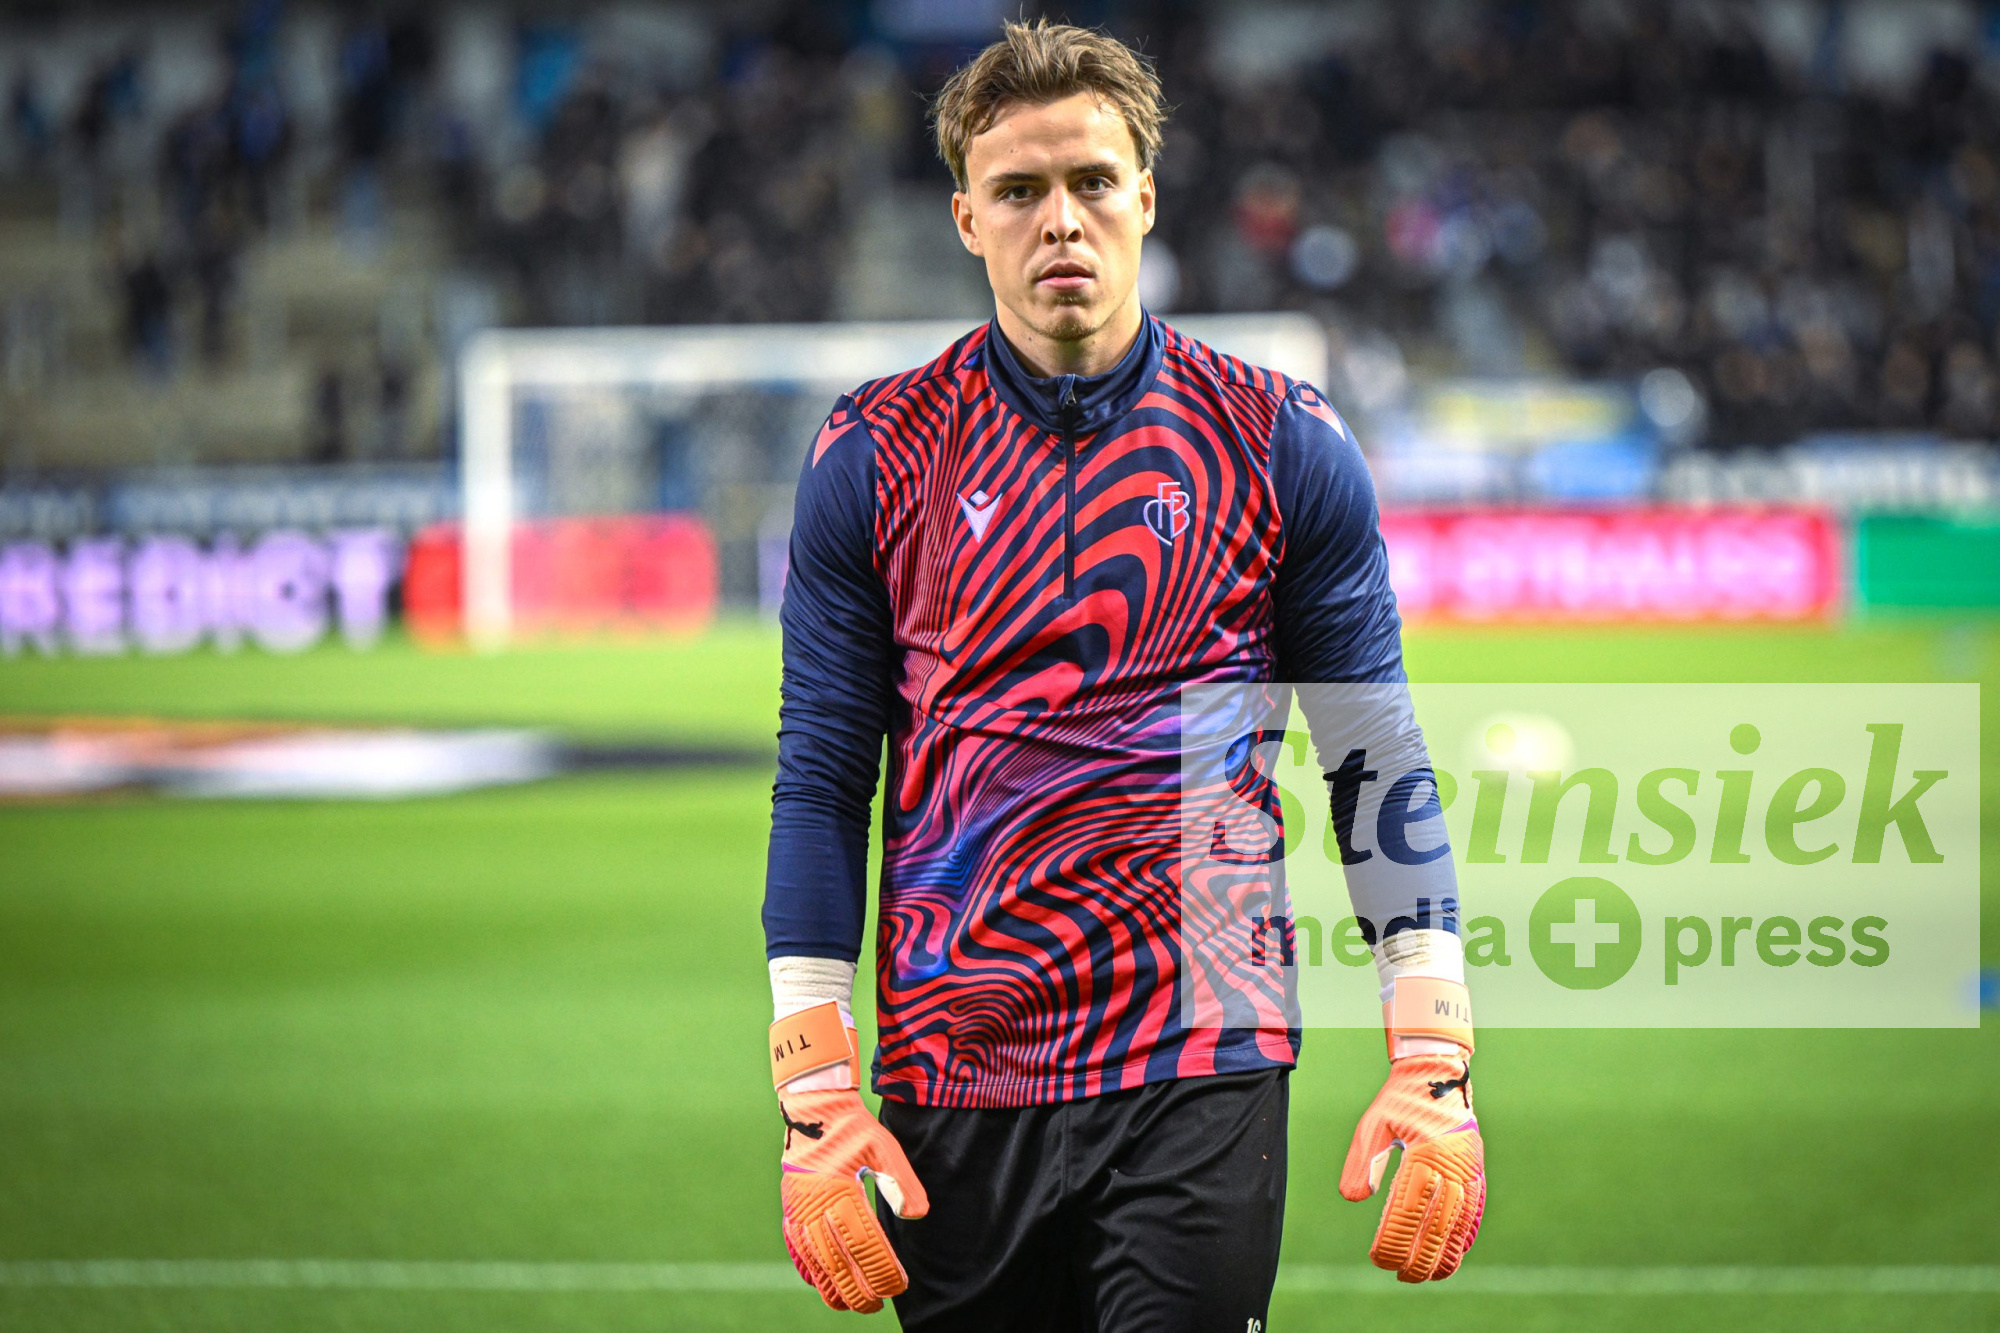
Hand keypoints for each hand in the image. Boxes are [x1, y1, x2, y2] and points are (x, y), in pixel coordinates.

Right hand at [780, 1088, 928, 1312]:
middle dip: (858, 1289)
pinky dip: (808, 1269)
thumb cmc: (853, 1128)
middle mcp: (816, 1205)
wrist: (814, 1108)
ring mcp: (799, 1209)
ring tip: (849, 1306)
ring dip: (832, 1287)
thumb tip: (917, 1214)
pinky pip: (796, 1247)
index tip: (897, 1286)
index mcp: (840, 1191)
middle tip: (876, 1306)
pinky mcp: (790, 1208)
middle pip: (838, 1260)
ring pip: (815, 1259)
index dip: (881, 1270)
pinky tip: (820, 1284)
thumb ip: (901, 1181)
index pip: (865, 1244)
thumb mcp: (883, 1147)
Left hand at [1339, 1053, 1484, 1282]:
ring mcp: (1469, 1170)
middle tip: (1400, 1276)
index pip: (1408, 1210)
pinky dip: (1464, 1237)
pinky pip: (1473, 1212)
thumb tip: (1353, 1198)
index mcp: (1425, 1153)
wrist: (1437, 1073)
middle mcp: (1452, 1165)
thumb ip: (1363, 1159)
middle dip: (1420, 1256)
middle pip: (1437, 1224)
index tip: (1379, 1259)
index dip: (1395, 1240)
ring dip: (1444, 1254)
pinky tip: (1453, 1256)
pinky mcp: (1476, 1172)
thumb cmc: (1400, 1099)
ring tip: (1426, 1277)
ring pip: (1459, 1223)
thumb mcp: (1374, 1122)